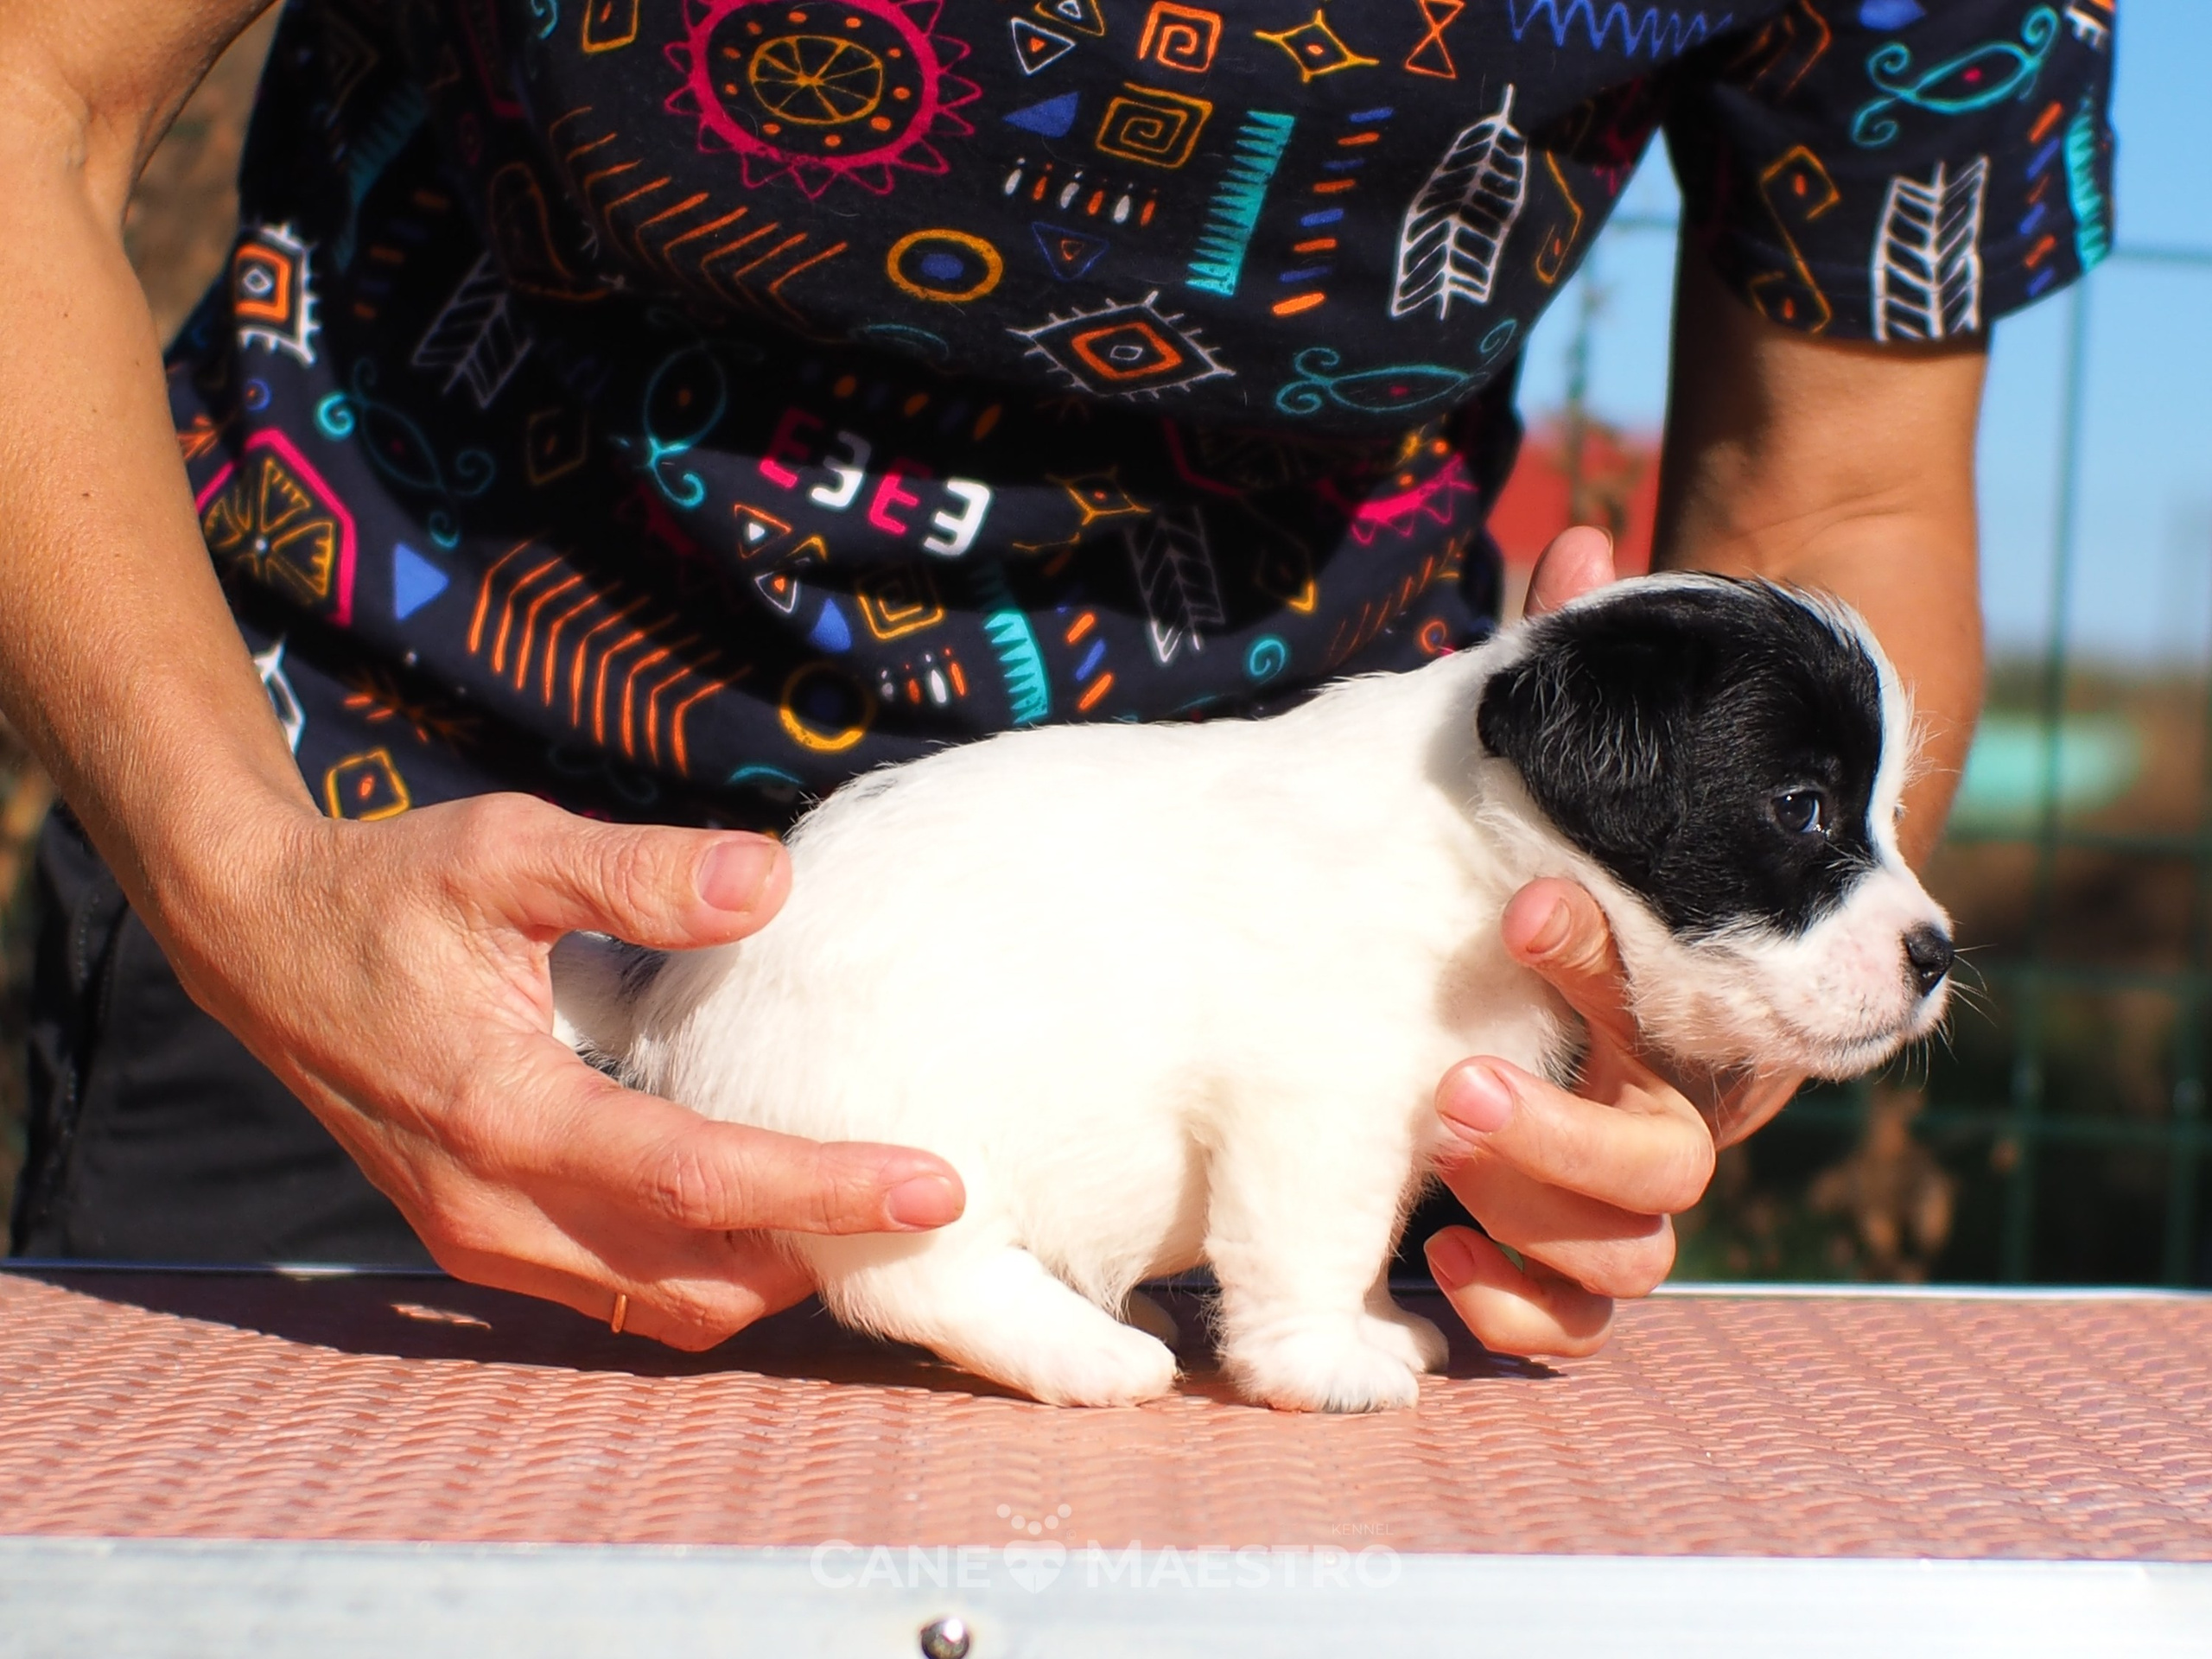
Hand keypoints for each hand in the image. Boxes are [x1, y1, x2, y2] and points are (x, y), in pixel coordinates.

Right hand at [147, 792, 965, 1349]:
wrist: (259, 944)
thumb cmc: (388, 890)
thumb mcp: (505, 851)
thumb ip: (635, 872)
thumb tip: (772, 883)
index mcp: (500, 1108)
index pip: (695, 1178)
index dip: (822, 1189)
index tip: (932, 1187)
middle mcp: (489, 1204)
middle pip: (695, 1276)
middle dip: (819, 1254)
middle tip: (924, 1205)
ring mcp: (478, 1239)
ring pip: (660, 1307)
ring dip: (766, 1276)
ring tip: (860, 1212)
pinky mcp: (477, 1244)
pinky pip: (616, 1295)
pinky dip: (703, 1274)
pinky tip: (761, 1213)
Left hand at [1420, 527, 1800, 1356]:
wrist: (1496, 972)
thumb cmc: (1530, 864)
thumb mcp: (1539, 787)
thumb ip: (1562, 680)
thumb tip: (1576, 535)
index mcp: (1664, 994)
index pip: (1685, 1000)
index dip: (1599, 957)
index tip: (1516, 904)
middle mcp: (1656, 1098)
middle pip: (1668, 1159)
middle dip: (1560, 1122)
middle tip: (1448, 1080)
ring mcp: (1612, 1187)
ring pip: (1634, 1253)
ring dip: (1533, 1208)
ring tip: (1431, 1154)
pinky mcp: (1559, 1258)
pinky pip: (1578, 1327)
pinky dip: (1524, 1314)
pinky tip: (1440, 1271)